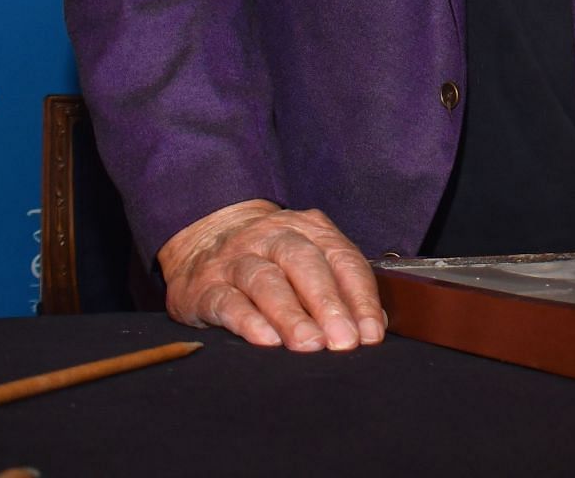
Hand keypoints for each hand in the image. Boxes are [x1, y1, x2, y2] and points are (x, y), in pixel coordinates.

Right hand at [156, 199, 385, 351]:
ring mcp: (236, 259)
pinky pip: (228, 301)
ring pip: (266, 281)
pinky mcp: (204, 286)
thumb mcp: (305, 260)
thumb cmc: (269, 260)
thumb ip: (340, 287)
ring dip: (291, 315)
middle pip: (304, 263)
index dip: (360, 297)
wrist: (201, 241)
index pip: (342, 258)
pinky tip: (267, 341)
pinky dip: (249, 321)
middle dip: (328, 303)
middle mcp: (272, 237)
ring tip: (310, 344)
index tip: (372, 333)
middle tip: (344, 341)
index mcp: (307, 229)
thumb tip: (374, 327)